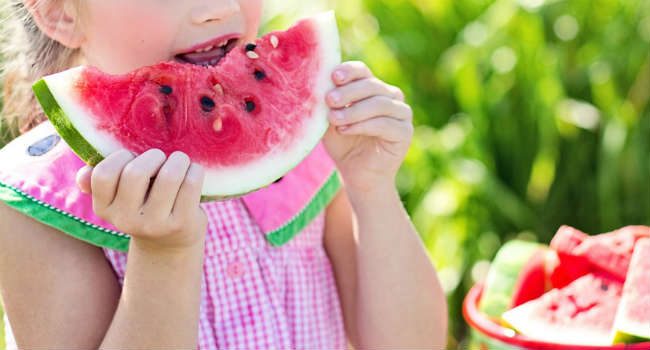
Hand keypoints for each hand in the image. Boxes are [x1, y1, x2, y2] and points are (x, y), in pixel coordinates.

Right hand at [76, 149, 207, 251]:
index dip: (121, 157)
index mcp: (104, 209)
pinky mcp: (182, 224)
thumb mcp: (119, 198)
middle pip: (136, 173)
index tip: (133, 158)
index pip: (103, 174)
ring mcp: (155, 225)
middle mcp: (126, 220)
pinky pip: (191, 184)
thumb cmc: (143, 206)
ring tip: (180, 162)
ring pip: (169, 176)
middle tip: (162, 159)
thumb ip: (100, 182)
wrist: (170, 244)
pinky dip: (195, 171)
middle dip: (153, 156)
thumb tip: (83, 175)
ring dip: (178, 160)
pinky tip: (193, 173)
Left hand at [323, 61, 412, 193]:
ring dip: (354, 111)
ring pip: (379, 103)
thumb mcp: (331, 120)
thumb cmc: (343, 144)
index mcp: (372, 88)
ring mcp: (401, 113)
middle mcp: (390, 96)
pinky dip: (363, 125)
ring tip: (334, 119)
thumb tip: (319, 83)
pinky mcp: (405, 132)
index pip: (362, 71)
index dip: (349, 71)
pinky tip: (345, 130)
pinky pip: (385, 123)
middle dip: (348, 92)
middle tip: (329, 100)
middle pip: (371, 85)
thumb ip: (328, 103)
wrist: (357, 174)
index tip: (333, 76)